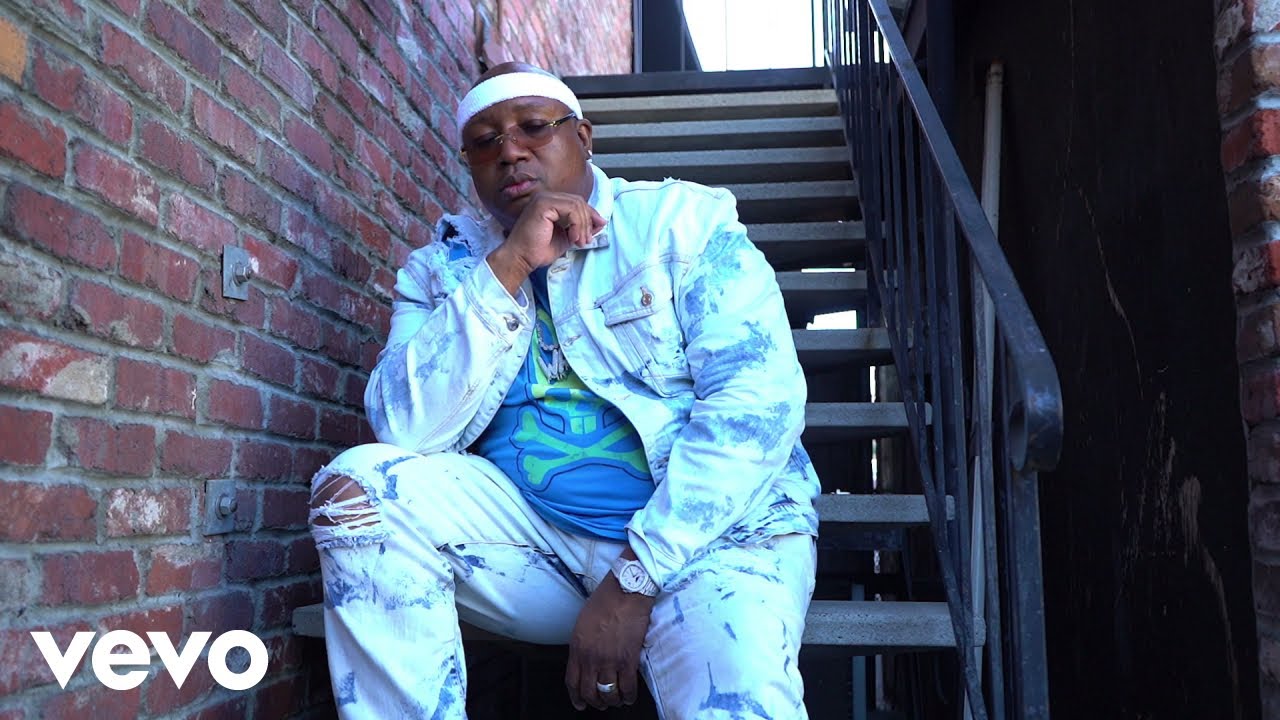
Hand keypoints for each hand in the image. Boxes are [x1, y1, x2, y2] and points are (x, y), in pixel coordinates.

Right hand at [487, 192, 604, 294]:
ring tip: (580, 241)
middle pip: (579, 202)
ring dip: (583, 225)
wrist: (521, 258)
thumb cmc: (537, 250)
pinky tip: (573, 237)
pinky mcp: (544, 204)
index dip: (590, 214)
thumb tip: (600, 222)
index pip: (577, 203)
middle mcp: (546, 197)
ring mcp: (544, 199)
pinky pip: (571, 209)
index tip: (599, 227)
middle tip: (586, 240)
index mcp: (550, 203)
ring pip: (577, 204)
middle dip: (588, 221)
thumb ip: (580, 228)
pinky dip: (577, 224)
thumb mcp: (566, 237)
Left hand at [565, 570, 654, 710]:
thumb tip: (585, 659)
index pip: (572, 682)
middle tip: (601, 704)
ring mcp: (609, 660)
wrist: (626, 591)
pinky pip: (627, 687)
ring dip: (612, 701)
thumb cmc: (605, 601)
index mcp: (577, 648)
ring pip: (608, 694)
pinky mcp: (628, 660)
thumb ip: (581, 644)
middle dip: (595, 702)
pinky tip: (629, 697)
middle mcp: (590, 658)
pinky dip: (628, 696)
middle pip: (589, 692)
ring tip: (617, 701)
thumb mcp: (582, 623)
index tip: (580, 704)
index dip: (576, 697)